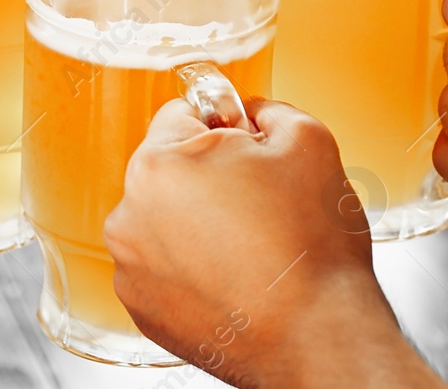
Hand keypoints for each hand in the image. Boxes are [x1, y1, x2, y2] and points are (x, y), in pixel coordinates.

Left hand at [105, 100, 441, 388]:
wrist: (318, 337)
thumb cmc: (311, 247)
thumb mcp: (308, 140)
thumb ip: (268, 109)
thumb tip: (250, 114)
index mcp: (159, 163)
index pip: (182, 115)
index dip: (227, 128)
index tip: (253, 152)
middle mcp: (129, 214)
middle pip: (171, 169)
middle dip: (212, 177)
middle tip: (264, 205)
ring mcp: (131, 268)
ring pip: (167, 220)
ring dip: (200, 224)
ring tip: (252, 248)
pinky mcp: (143, 310)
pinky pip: (166, 268)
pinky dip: (194, 269)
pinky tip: (236, 279)